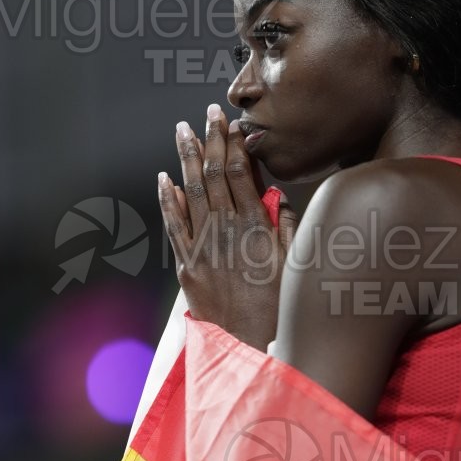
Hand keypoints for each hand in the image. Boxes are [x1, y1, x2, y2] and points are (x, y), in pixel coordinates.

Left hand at [158, 104, 296, 350]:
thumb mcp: (296, 264)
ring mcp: (202, 248)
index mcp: (255, 228)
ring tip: (183, 131)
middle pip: (214, 175)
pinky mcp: (187, 266)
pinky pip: (173, 226)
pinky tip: (164, 179)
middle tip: (207, 113)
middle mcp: (225, 232)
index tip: (231, 124)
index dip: (234, 145)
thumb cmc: (281, 307)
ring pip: (191, 193)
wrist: (251, 347)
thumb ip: (286, 226)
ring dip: (186, 159)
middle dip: (210, 141)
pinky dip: (167, 200)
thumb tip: (274, 194)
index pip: (240, 173)